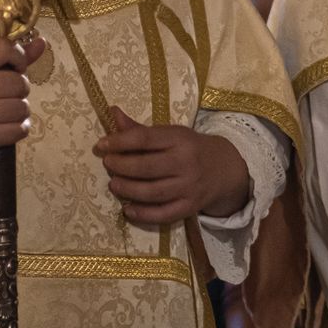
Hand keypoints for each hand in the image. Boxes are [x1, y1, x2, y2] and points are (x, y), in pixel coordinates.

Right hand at [0, 35, 45, 168]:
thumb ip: (9, 59)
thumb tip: (42, 42)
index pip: (3, 47)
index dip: (18, 57)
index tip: (14, 68)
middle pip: (19, 82)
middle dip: (19, 91)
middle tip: (5, 97)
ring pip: (22, 107)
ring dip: (19, 113)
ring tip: (4, 114)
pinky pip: (19, 129)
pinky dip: (18, 130)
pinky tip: (4, 128)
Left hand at [93, 106, 249, 223]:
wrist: (225, 169)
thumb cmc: (190, 148)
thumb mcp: (171, 134)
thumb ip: (140, 129)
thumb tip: (112, 112)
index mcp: (179, 139)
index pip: (145, 139)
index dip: (119, 142)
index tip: (101, 145)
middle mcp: (186, 162)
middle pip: (147, 167)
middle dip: (121, 166)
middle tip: (108, 164)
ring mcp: (189, 187)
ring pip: (153, 192)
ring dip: (128, 189)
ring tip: (113, 185)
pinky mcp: (190, 207)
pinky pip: (164, 214)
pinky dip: (143, 214)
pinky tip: (128, 209)